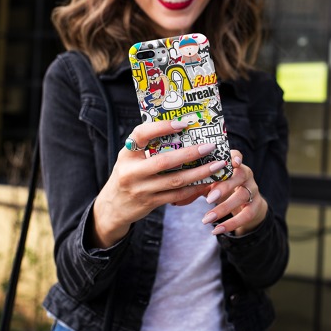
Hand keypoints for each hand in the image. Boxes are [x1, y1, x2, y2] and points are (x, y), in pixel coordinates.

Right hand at [91, 119, 226, 247]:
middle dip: (190, 154)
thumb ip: (148, 145)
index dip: (161, 128)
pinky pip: (176, 196)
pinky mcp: (150, 203)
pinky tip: (207, 181)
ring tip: (216, 165)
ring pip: (175, 181)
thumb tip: (181, 128)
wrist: (113, 206)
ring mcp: (141, 189)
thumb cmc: (128, 173)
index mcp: (127, 153)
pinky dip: (193, 188)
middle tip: (210, 146)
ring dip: (199, 173)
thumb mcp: (130, 156)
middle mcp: (132, 171)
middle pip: (164, 161)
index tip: (183, 124)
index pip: (141, 135)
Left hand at [201, 150, 267, 235]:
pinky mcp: (256, 206)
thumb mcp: (209, 184)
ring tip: (206, 219)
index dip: (235, 157)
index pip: (236, 155)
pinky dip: (231, 223)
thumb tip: (174, 199)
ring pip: (243, 196)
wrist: (243, 204)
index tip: (232, 162)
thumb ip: (196, 187)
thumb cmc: (221, 188)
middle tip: (208, 199)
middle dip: (225, 186)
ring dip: (224, 208)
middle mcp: (246, 174)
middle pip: (240, 176)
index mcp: (234, 165)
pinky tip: (216, 230)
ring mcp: (253, 189)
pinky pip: (246, 215)